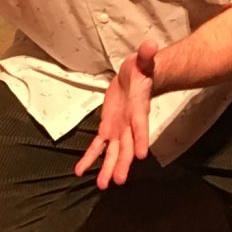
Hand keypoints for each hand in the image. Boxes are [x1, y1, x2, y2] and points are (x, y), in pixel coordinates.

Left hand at [75, 41, 158, 189]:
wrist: (138, 79)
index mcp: (138, 108)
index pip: (140, 125)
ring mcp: (119, 129)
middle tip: (118, 180)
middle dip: (122, 163)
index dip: (141, 139)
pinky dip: (90, 158)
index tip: (140, 155)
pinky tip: (81, 172)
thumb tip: (150, 46)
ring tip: (102, 185)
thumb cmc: (142, 69)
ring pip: (113, 152)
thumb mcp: (144, 60)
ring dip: (107, 169)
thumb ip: (147, 56)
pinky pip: (98, 146)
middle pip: (126, 146)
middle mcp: (130, 124)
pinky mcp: (108, 129)